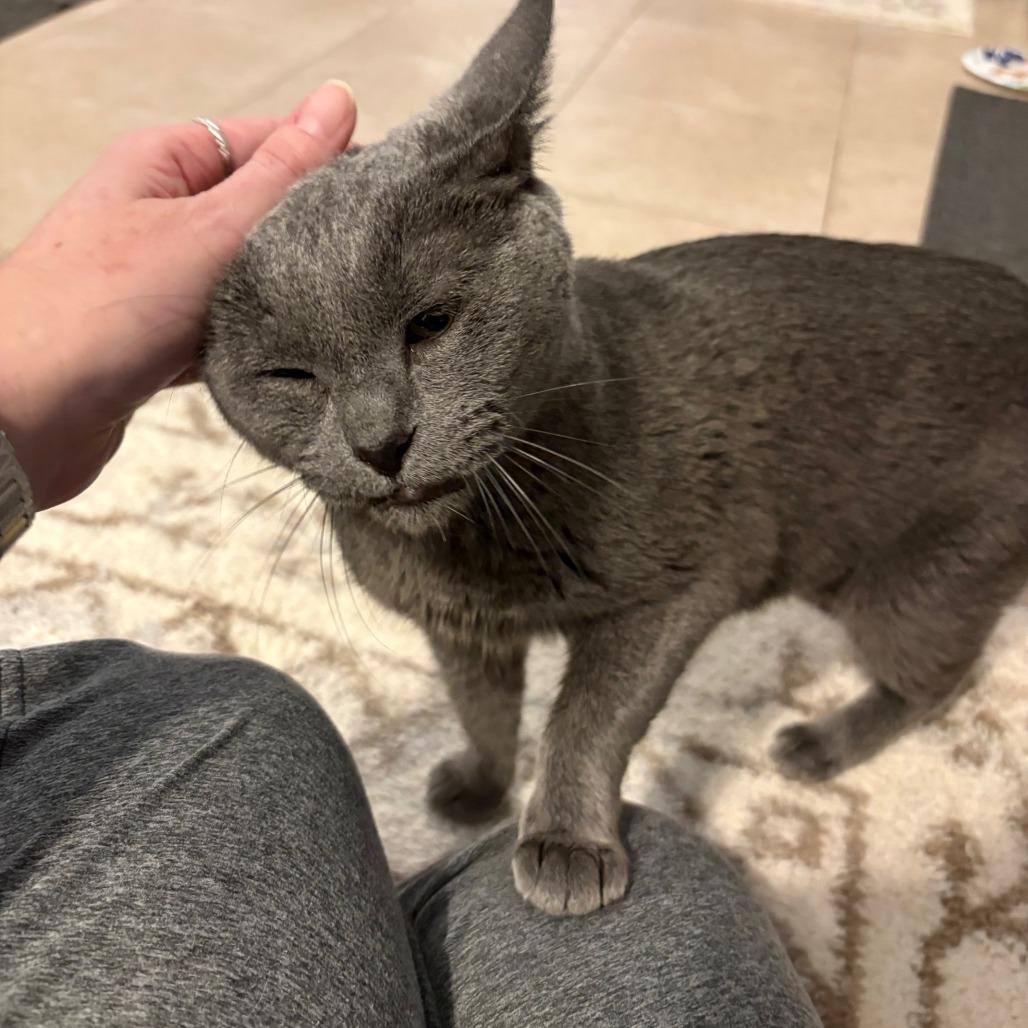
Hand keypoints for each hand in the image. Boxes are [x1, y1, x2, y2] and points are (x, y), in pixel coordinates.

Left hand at [0, 80, 356, 509]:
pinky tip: (292, 355)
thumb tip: (337, 101)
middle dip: (310, 239)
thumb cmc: (102, 309)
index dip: (323, 163)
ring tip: (340, 312)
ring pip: (247, 277)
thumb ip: (281, 173)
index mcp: (164, 164)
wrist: (25, 414)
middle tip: (371, 264)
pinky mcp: (163, 339)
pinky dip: (256, 340)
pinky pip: (228, 328)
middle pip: (258, 213)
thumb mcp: (209, 229)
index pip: (264, 142)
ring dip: (285, 297)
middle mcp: (160, 215)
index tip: (381, 198)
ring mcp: (160, 280)